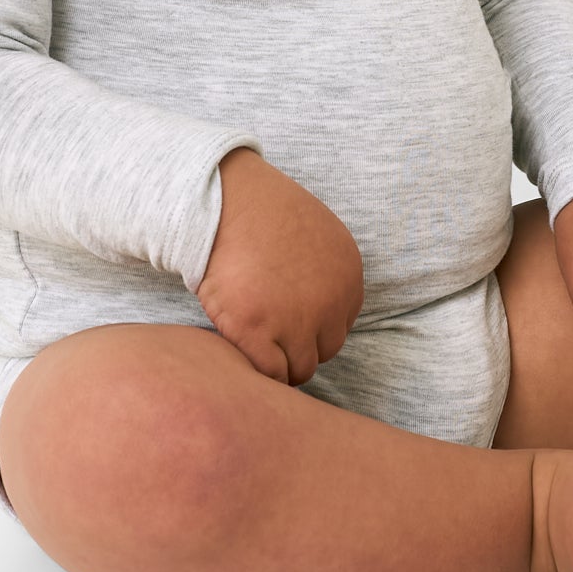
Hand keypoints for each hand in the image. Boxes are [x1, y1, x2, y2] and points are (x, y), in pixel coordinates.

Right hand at [194, 147, 365, 385]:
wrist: (224, 199)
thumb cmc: (260, 213)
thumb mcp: (317, 235)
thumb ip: (325, 274)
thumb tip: (316, 308)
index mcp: (348, 277)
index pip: (340, 324)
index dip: (312, 324)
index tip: (287, 316)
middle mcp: (331, 303)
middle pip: (324, 349)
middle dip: (298, 344)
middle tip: (268, 329)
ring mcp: (295, 320)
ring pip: (300, 369)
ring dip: (278, 360)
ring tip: (253, 340)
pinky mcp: (256, 331)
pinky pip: (269, 372)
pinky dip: (255, 366)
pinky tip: (240, 343)